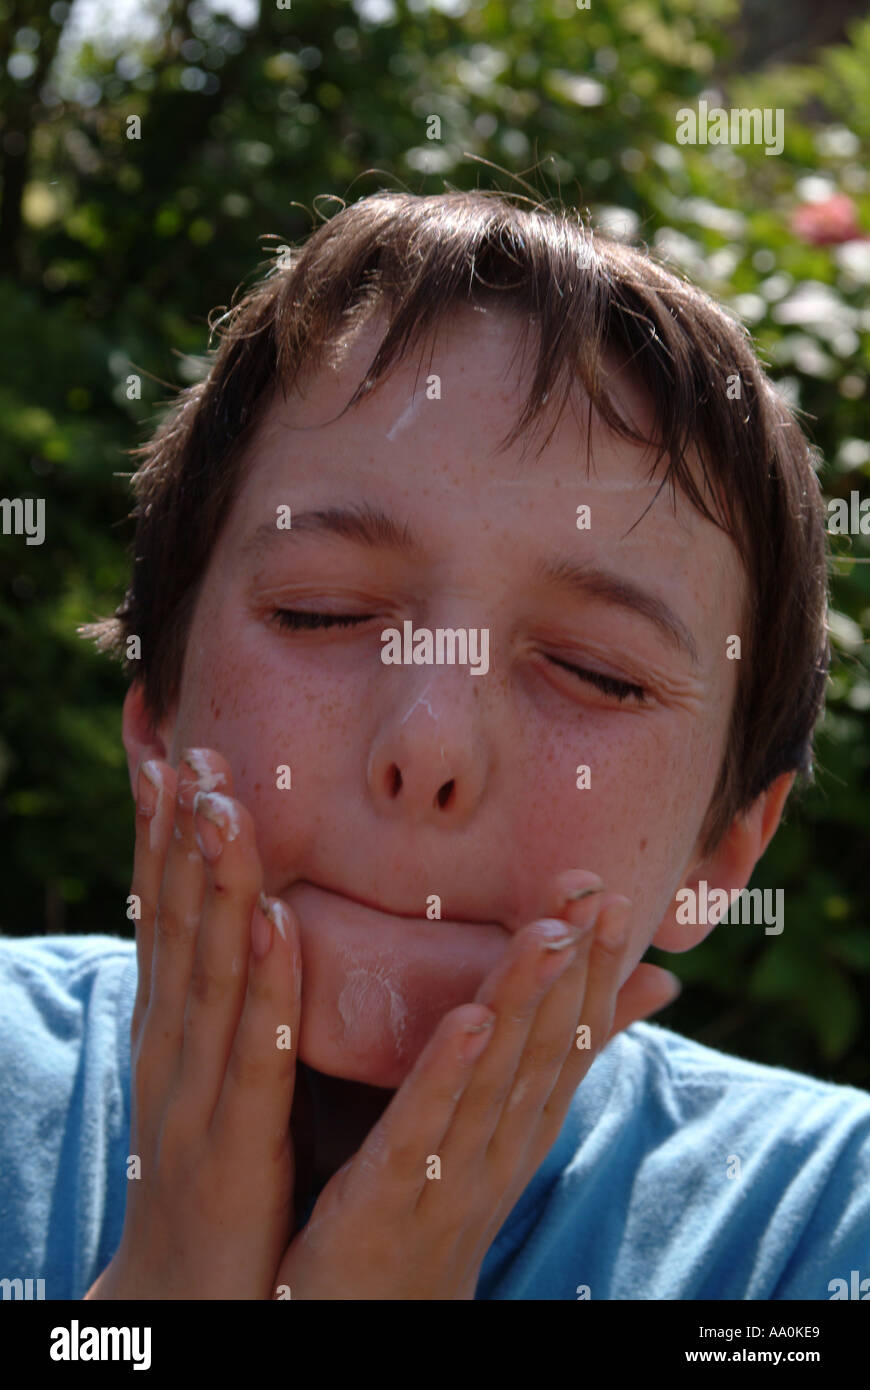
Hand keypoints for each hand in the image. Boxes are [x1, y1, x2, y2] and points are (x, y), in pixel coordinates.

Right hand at [85, 749, 301, 1299]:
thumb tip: (252, 916)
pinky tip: (273, 924)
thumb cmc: (213, 1166)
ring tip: (222, 805)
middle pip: (177, 923)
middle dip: (181, 834)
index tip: (171, 753)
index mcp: (173, 1024)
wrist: (187, 1292)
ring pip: (208, 969)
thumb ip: (229, 998)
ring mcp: (197, 1088)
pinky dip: (264, 984)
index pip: (165, 911)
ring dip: (215, 883)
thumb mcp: (211, 1069)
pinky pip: (257, 1051)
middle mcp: (174, 1042)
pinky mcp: (238, 1137)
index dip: (163, 833)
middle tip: (192, 751)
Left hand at [273, 873, 675, 1299]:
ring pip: (493, 1082)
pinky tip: (468, 1020)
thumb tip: (642, 997)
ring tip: (546, 932)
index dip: (596, 970)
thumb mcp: (496, 1137)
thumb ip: (545, 1065)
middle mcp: (498, 1152)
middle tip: (596, 893)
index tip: (616, 896)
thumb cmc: (432, 1213)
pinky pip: (420, 1134)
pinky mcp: (385, 1204)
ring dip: (523, 1003)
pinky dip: (446, 1076)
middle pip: (543, 1051)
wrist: (371, 1330)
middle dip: (572, 969)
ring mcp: (448, 1181)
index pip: (570, 1041)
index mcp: (519, 1131)